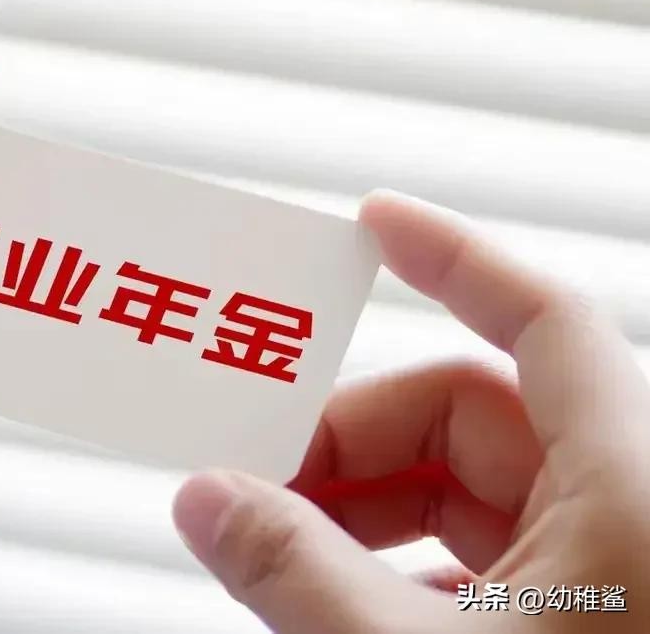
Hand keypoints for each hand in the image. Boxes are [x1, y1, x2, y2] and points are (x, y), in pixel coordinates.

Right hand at [173, 191, 648, 632]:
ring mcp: (613, 561)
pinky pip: (485, 552)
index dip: (452, 256)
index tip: (373, 219)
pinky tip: (345, 604)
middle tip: (262, 485)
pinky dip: (404, 564)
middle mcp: (634, 506)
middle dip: (351, 441)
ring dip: (365, 509)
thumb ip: (299, 571)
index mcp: (635, 489)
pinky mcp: (590, 610)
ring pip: (467, 486)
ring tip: (286, 554)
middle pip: (469, 412)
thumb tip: (206, 500)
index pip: (544, 320)